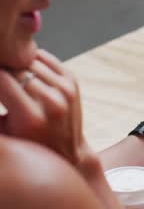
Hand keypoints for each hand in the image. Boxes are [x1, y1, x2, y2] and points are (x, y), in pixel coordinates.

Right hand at [0, 49, 93, 166]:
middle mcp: (51, 102)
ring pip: (29, 61)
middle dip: (0, 69)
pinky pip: (45, 58)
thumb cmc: (26, 144)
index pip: (1, 80)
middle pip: (14, 69)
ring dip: (13, 63)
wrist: (67, 151)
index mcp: (31, 117)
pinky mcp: (72, 81)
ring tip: (4, 71)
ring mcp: (65, 90)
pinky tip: (20, 68)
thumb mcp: (3, 132)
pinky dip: (30, 59)